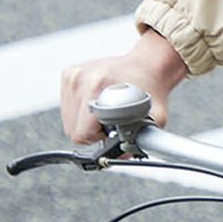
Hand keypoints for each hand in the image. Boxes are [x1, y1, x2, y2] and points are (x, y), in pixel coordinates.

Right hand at [59, 28, 187, 142]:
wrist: (149, 63)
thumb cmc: (151, 89)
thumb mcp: (155, 118)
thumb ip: (140, 142)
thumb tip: (120, 158)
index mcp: (97, 85)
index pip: (82, 133)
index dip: (99, 140)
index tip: (112, 133)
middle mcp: (81, 78)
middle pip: (73, 129)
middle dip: (92, 133)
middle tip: (111, 123)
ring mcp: (73, 74)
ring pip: (68, 119)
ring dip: (85, 122)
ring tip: (105, 111)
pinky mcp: (69, 73)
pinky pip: (67, 106)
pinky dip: (81, 111)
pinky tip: (97, 103)